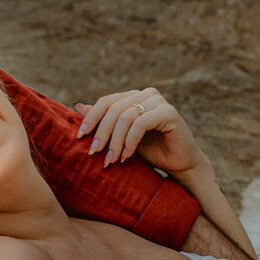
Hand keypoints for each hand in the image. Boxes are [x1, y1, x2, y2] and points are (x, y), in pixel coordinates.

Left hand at [74, 87, 202, 174]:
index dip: (91, 118)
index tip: (79, 137)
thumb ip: (105, 122)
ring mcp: (159, 101)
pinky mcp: (169, 113)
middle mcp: (147, 94)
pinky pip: (140, 124)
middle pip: (113, 109)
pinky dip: (130, 142)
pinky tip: (127, 157)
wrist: (180, 164)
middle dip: (101, 133)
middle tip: (94, 153)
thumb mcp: (122, 137)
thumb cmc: (152, 151)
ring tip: (111, 160)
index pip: (106, 101)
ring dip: (115, 141)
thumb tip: (78, 106)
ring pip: (125, 117)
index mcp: (135, 97)